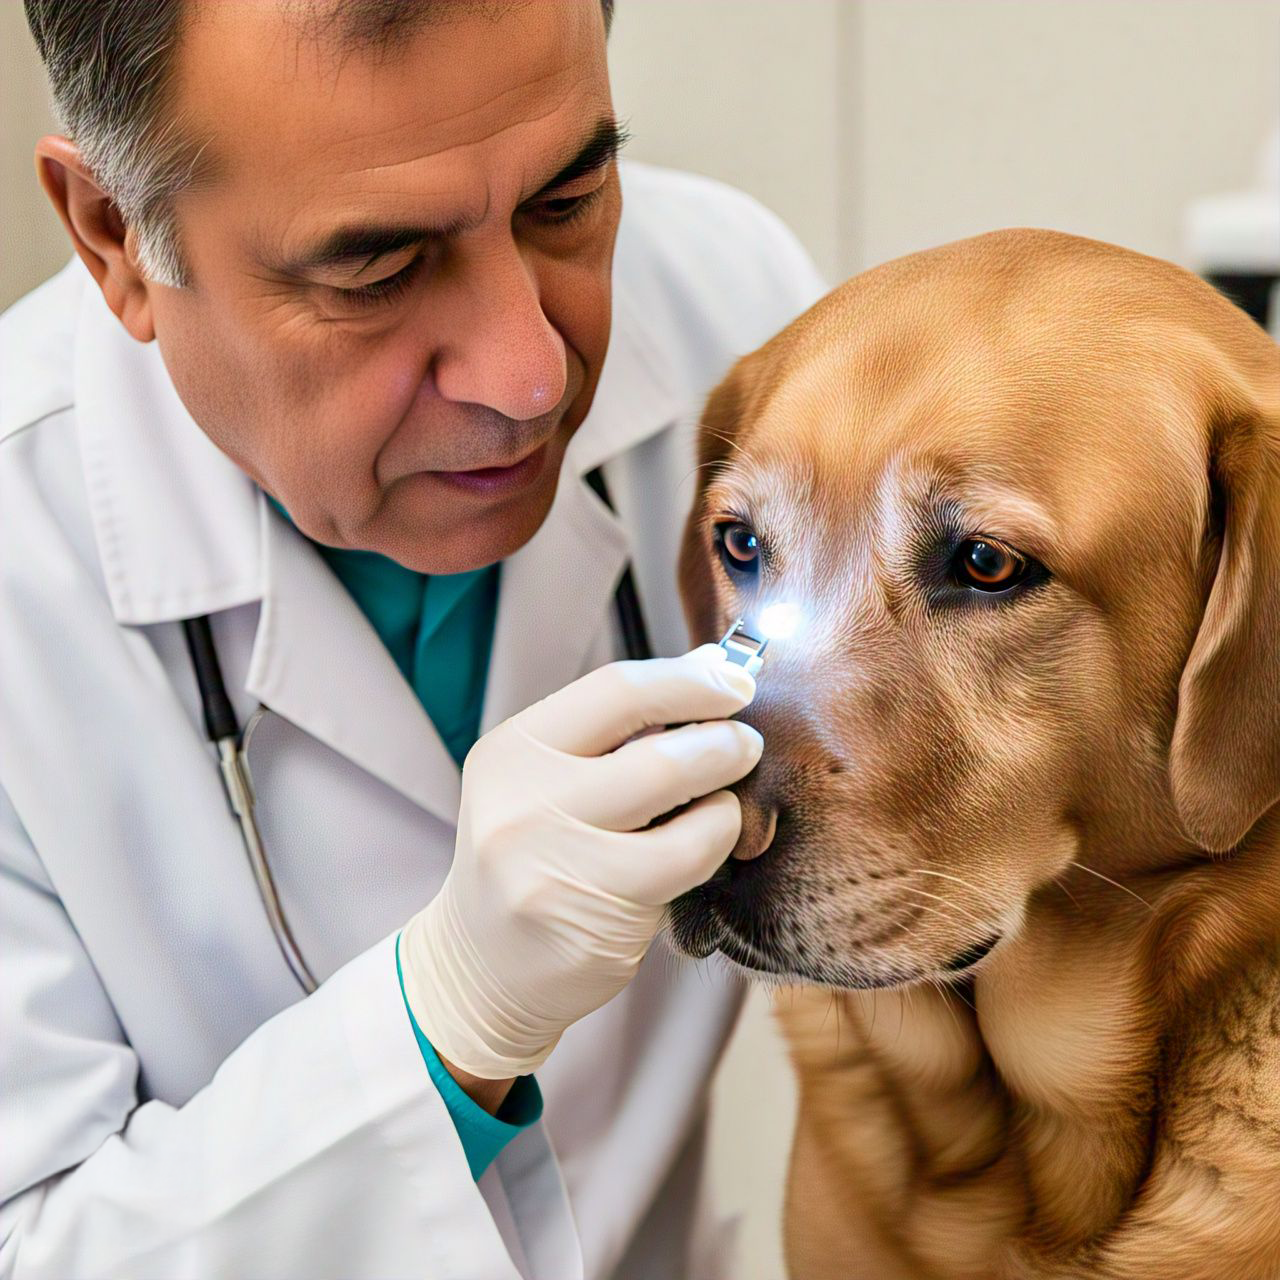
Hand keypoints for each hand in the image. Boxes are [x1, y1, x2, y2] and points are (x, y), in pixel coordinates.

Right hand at [400, 645, 761, 1079]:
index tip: (735, 682)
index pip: (617, 689)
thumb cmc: (537, 860)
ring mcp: (553, 859)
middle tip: (747, 742)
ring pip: (676, 798)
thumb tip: (712, 664)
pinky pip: (685, 856)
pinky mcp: (590, 913)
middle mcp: (523, 798)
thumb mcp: (552, 782)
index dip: (689, 681)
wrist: (482, 968)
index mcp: (514, 750)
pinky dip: (715, 838)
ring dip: (725, 788)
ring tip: (729, 793)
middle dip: (722, 737)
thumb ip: (623, 729)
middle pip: (655, 747)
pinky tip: (711, 841)